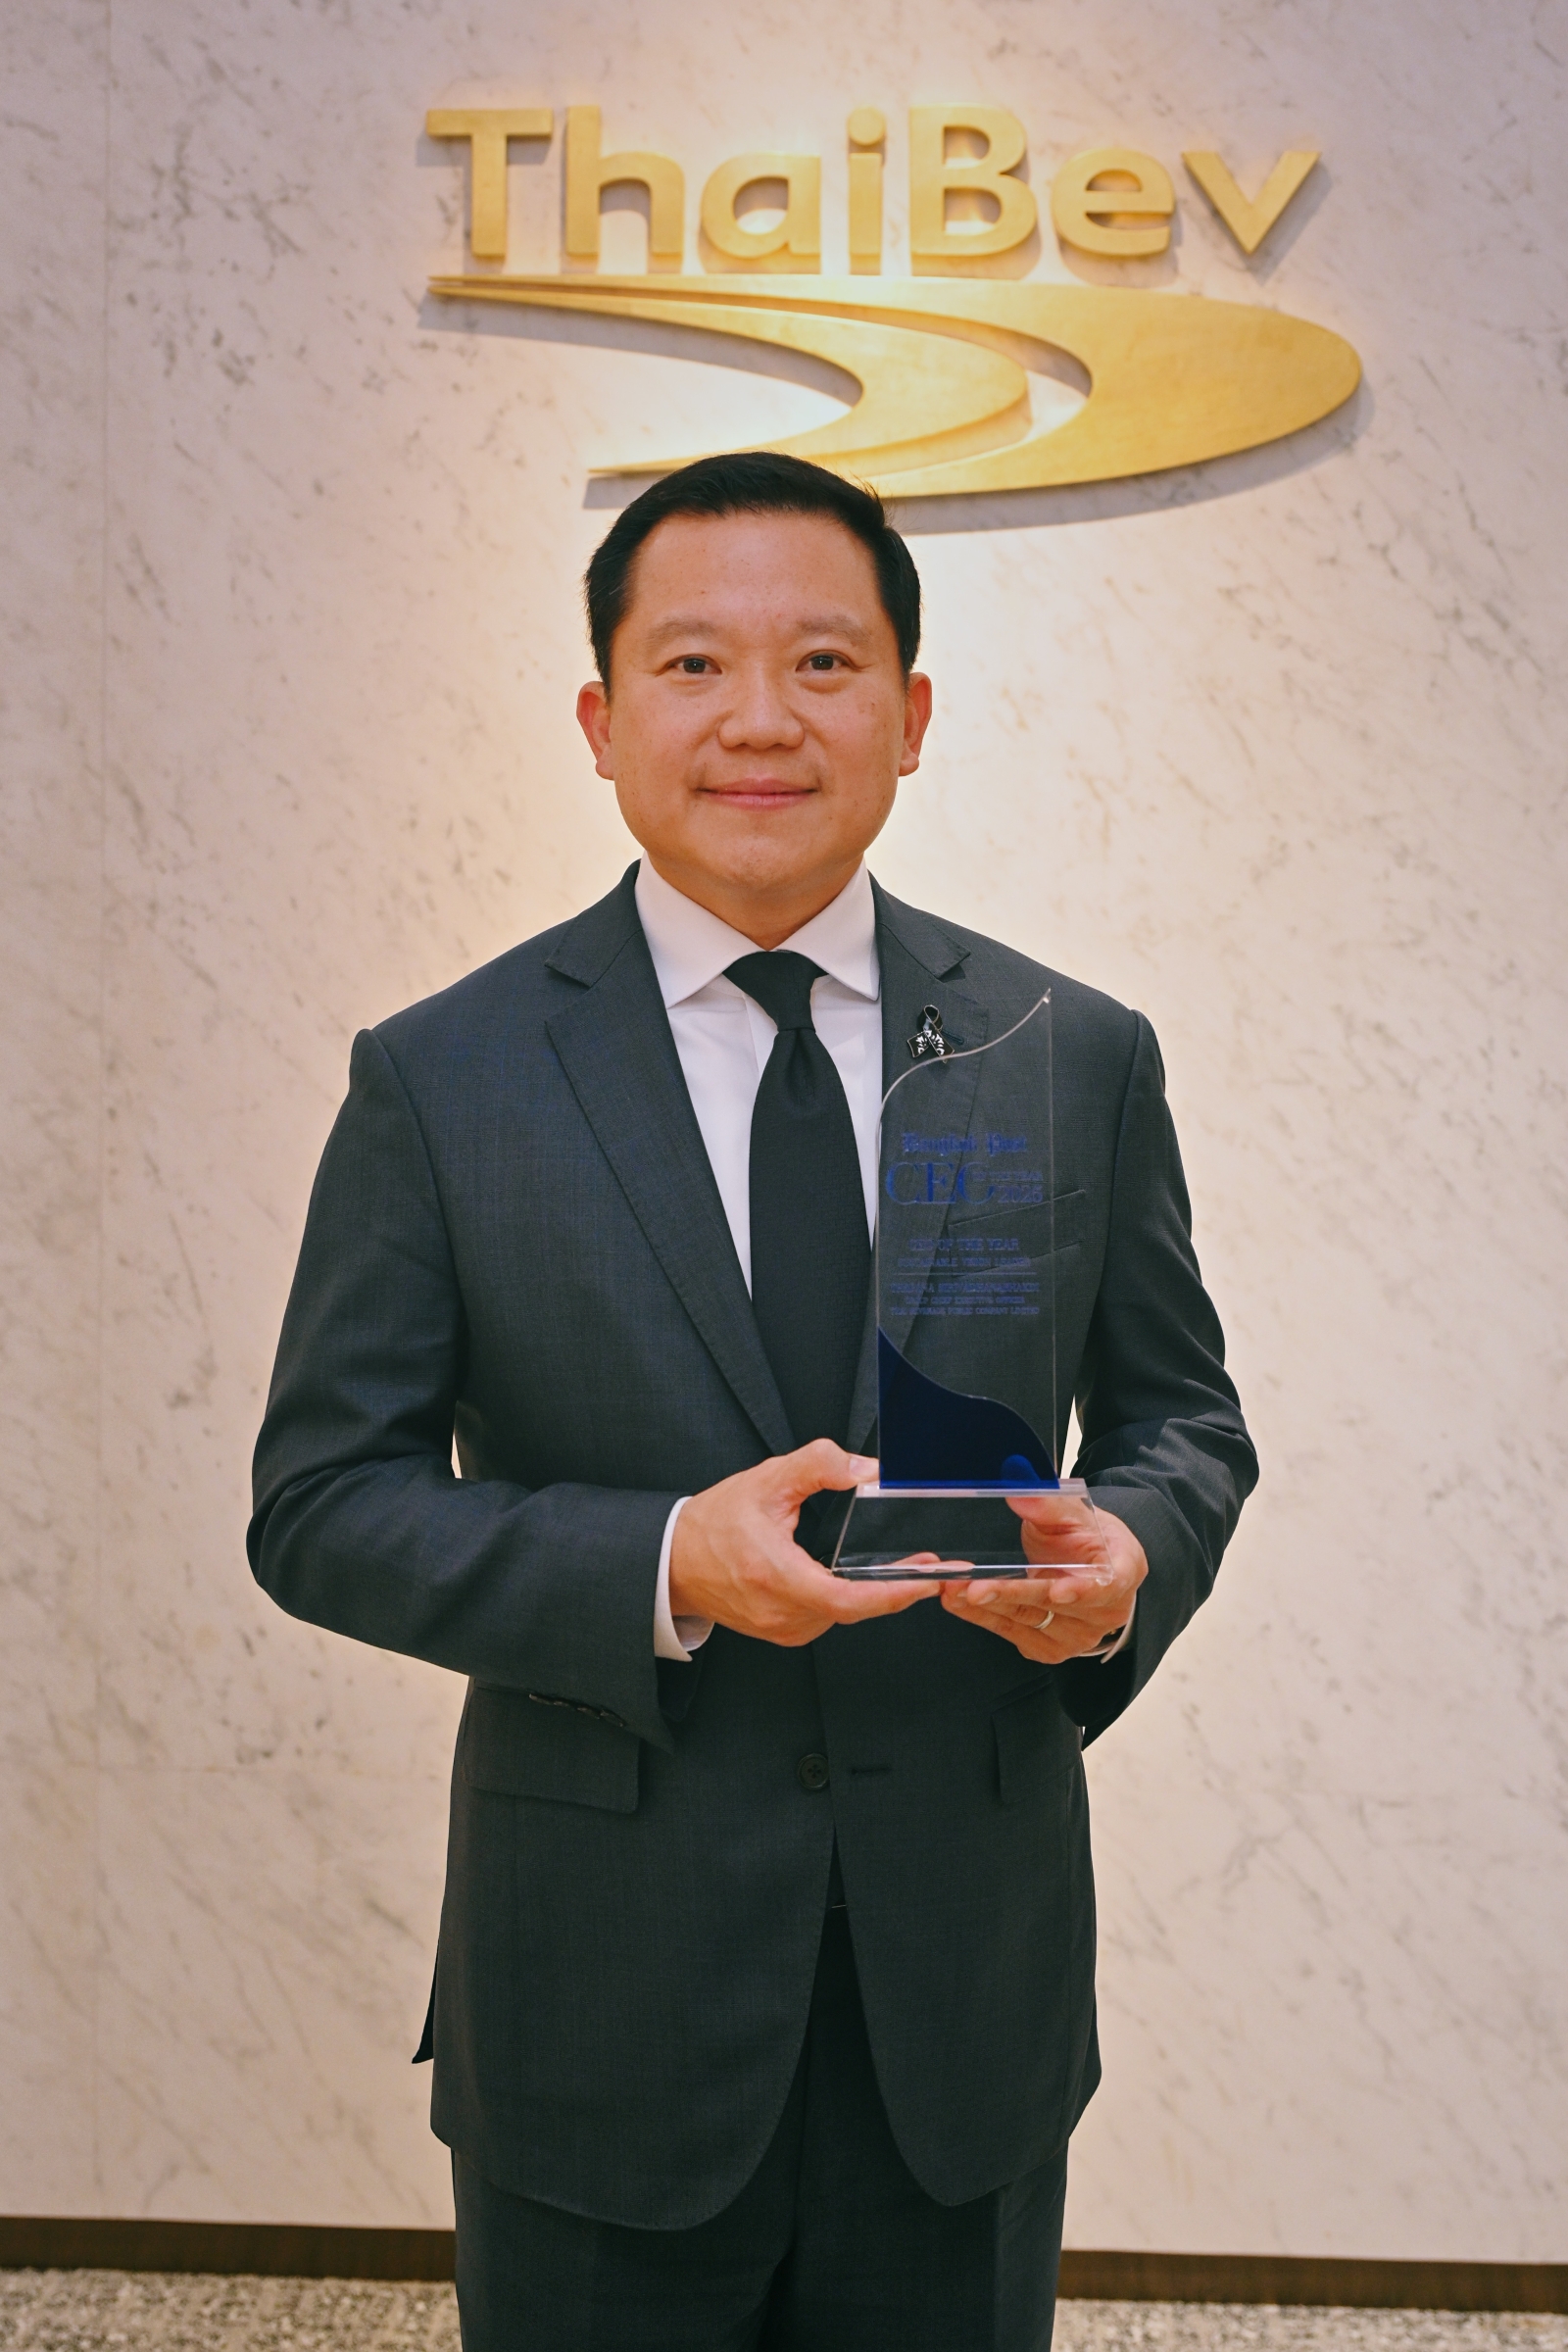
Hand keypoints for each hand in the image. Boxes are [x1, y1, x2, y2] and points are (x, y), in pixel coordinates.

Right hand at [669, 1442, 939, 1646]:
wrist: (675, 1560)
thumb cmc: (716, 1522)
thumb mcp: (768, 1480)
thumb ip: (818, 1465)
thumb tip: (866, 1469)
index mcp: (776, 1575)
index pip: (847, 1599)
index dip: (892, 1593)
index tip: (926, 1579)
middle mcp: (779, 1611)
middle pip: (854, 1609)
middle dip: (897, 1589)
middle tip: (932, 1567)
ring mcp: (780, 1628)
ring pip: (843, 1616)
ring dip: (874, 1595)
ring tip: (904, 1569)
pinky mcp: (781, 1633)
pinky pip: (827, 1619)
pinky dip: (850, 1601)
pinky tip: (862, 1580)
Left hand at [940, 1495, 1145, 1663]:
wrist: (1089, 1566)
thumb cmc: (1087, 1538)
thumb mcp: (1074, 1512)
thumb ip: (1048, 1504)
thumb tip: (1020, 1490)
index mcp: (1122, 1572)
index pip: (1106, 1585)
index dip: (1082, 1590)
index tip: (1057, 1590)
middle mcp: (1105, 1612)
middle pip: (1053, 1606)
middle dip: (1009, 1594)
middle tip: (974, 1588)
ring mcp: (1078, 1636)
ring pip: (1027, 1621)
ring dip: (986, 1606)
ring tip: (953, 1589)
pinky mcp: (1049, 1648)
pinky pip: (1012, 1633)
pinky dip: (982, 1617)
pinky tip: (959, 1601)